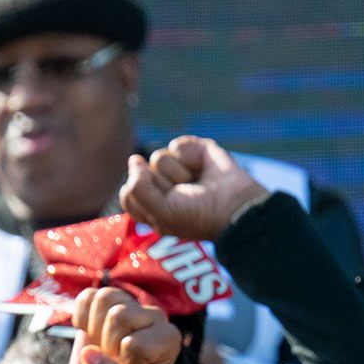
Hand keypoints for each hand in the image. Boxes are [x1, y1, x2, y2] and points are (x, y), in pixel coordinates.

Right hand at [68, 287, 181, 363]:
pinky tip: (89, 333)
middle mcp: (155, 317)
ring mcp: (131, 306)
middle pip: (117, 315)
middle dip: (107, 345)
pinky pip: (87, 296)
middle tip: (115, 361)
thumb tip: (89, 354)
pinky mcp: (108, 303)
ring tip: (104, 348)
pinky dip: (80, 316)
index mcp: (169, 340)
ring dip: (94, 329)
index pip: (135, 343)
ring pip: (104, 298)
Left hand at [118, 136, 268, 240]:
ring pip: (158, 158)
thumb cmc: (199, 217)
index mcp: (152, 206)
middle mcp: (163, 186)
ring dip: (180, 174)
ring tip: (197, 184)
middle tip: (186, 196)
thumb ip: (137, 189)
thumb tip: (135, 159)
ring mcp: (178, 167)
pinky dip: (191, 158)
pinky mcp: (192, 151)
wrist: (235, 205)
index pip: (128, 194)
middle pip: (142, 174)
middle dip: (165, 186)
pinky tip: (203, 169)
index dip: (142, 197)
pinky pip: (176, 146)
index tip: (163, 206)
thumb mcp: (161, 214)